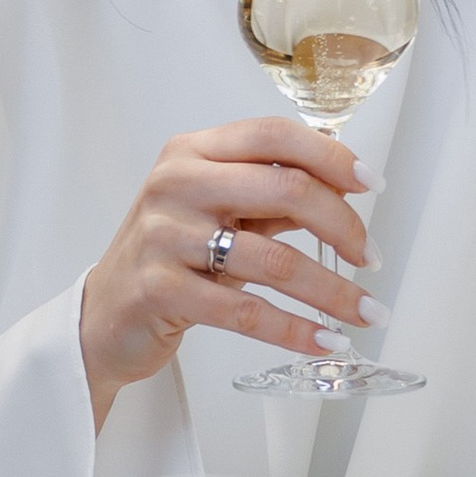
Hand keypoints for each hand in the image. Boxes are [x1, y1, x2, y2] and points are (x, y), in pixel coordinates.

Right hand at [78, 119, 375, 428]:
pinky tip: (324, 340)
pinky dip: (295, 330)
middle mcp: (176, 185)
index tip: (372, 185)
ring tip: (366, 311)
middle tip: (370, 258)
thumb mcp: (214, 209)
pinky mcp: (161, 291)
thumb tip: (344, 188)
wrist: (103, 315)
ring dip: (333, 292)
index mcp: (192, 152)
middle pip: (286, 189)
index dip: (332, 156)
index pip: (274, 135)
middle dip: (343, 227)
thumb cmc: (168, 256)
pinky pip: (246, 312)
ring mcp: (165, 237)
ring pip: (275, 260)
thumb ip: (270, 194)